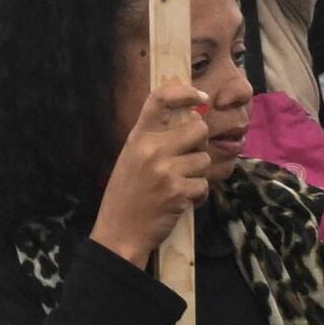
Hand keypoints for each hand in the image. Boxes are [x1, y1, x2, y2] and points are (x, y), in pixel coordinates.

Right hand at [89, 78, 227, 263]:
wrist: (119, 232)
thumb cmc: (126, 195)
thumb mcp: (131, 157)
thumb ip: (155, 137)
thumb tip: (191, 115)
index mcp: (138, 137)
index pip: (160, 98)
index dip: (184, 91)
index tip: (200, 97)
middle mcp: (152, 149)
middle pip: (198, 128)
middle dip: (199, 142)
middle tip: (188, 156)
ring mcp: (167, 170)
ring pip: (204, 159)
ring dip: (197, 173)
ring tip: (178, 184)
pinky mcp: (179, 192)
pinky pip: (203, 184)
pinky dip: (197, 194)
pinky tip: (181, 200)